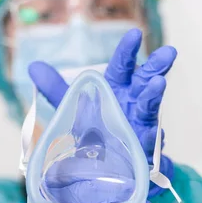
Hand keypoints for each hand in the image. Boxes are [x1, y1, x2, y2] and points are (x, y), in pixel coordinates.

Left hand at [30, 28, 176, 196]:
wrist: (101, 168)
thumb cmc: (91, 132)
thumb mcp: (70, 109)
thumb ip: (55, 88)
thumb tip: (33, 66)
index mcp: (115, 89)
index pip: (122, 66)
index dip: (128, 50)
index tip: (135, 34)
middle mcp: (131, 104)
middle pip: (145, 81)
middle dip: (156, 66)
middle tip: (168, 52)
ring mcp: (140, 126)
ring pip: (150, 109)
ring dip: (155, 96)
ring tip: (159, 84)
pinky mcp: (141, 150)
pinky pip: (147, 144)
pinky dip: (149, 139)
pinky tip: (152, 133)